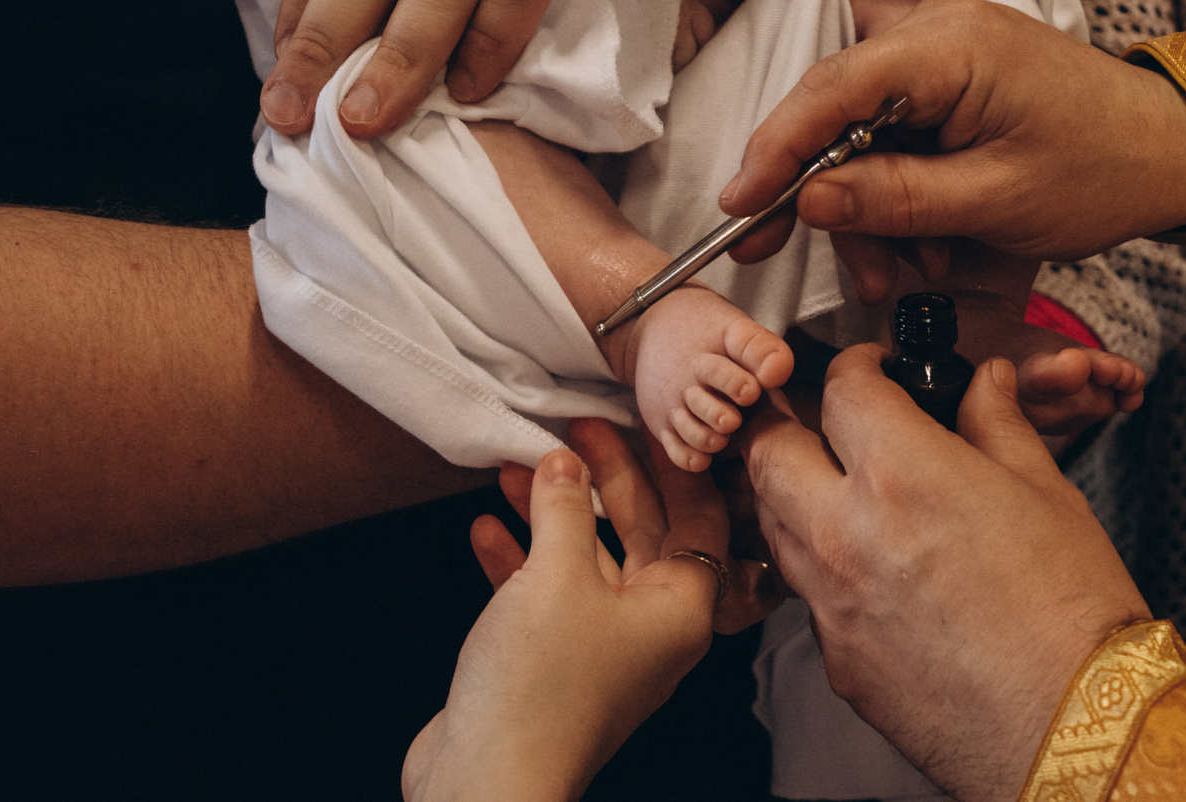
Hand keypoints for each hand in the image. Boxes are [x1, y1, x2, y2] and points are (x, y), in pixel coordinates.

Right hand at [402, 420, 751, 801]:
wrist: (487, 782)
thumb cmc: (541, 688)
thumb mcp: (557, 575)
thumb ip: (564, 508)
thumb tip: (565, 464)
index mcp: (681, 607)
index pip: (698, 513)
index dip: (668, 461)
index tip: (638, 420)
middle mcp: (653, 628)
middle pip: (642, 532)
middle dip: (602, 479)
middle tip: (571, 433)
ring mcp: (604, 649)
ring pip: (588, 560)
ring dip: (552, 514)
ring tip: (517, 470)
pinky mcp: (557, 666)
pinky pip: (548, 597)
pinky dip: (520, 561)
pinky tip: (488, 529)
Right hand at [719, 0, 1185, 292]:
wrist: (1168, 152)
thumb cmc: (1101, 171)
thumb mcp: (994, 202)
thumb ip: (894, 199)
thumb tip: (805, 201)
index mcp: (951, 45)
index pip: (831, 89)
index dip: (774, 150)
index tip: (737, 209)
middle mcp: (936, 28)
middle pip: (836, 111)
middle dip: (826, 196)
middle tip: (799, 260)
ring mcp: (942, 47)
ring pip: (860, 130)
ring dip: (869, 207)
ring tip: (907, 271)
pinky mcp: (949, 74)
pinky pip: (893, 131)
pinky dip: (896, 190)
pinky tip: (925, 243)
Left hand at [739, 346, 1150, 801]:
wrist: (1073, 725)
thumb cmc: (1073, 612)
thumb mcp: (1047, 492)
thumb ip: (998, 425)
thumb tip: (987, 385)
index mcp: (901, 474)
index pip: (843, 389)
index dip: (858, 366)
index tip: (873, 370)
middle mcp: (846, 532)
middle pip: (770, 451)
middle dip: (792, 424)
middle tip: (828, 422)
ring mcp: (832, 601)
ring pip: (772, 523)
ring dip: (793, 494)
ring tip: (838, 489)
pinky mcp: (837, 659)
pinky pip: (806, 594)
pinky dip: (822, 568)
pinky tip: (868, 568)